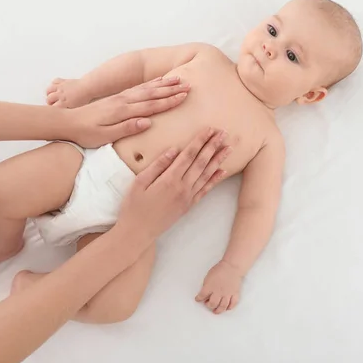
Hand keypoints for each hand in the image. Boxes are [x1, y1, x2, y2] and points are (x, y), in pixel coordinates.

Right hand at [46, 78, 90, 107]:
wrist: (88, 87)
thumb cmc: (84, 98)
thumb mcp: (76, 108)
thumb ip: (68, 110)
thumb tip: (63, 113)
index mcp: (63, 102)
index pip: (53, 108)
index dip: (53, 110)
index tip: (55, 111)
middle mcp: (60, 94)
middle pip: (49, 98)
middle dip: (50, 102)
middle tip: (53, 104)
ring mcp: (60, 87)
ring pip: (49, 89)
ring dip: (49, 93)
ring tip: (53, 96)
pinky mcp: (63, 81)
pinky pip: (54, 81)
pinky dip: (54, 84)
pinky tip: (56, 87)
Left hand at [64, 76, 189, 147]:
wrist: (66, 122)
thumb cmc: (85, 133)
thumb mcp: (105, 136)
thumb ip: (126, 128)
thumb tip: (147, 122)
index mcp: (123, 111)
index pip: (151, 105)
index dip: (169, 101)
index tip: (184, 97)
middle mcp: (123, 101)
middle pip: (152, 93)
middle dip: (171, 90)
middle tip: (187, 85)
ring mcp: (120, 98)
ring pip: (146, 88)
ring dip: (163, 84)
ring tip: (177, 79)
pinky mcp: (116, 98)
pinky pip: (138, 88)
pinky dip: (150, 84)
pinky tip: (157, 82)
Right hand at [115, 128, 231, 240]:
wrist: (138, 232)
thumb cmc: (133, 207)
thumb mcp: (139, 183)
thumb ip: (157, 166)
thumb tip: (173, 150)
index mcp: (169, 179)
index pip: (188, 155)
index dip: (200, 141)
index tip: (209, 129)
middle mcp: (182, 187)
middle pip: (201, 162)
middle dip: (213, 146)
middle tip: (224, 133)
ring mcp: (188, 197)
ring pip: (207, 175)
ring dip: (218, 160)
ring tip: (229, 148)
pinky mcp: (189, 205)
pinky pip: (206, 190)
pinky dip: (215, 180)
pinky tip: (223, 171)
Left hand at [195, 260, 242, 313]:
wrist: (232, 266)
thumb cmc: (219, 269)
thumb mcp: (208, 276)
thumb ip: (206, 285)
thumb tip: (205, 293)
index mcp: (210, 287)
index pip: (202, 296)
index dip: (198, 299)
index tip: (198, 299)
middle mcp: (218, 292)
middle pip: (212, 304)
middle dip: (209, 306)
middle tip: (208, 305)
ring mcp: (227, 294)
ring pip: (222, 306)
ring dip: (218, 310)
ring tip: (216, 311)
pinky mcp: (234, 294)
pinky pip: (233, 303)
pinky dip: (230, 307)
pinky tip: (227, 308)